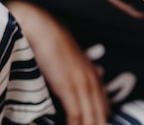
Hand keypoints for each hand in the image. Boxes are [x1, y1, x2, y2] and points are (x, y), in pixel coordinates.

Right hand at [6, 1, 108, 124]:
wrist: (40, 28)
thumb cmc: (49, 46)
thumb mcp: (67, 63)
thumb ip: (72, 77)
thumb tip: (70, 91)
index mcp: (92, 75)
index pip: (104, 106)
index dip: (102, 121)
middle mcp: (91, 79)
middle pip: (100, 114)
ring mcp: (81, 82)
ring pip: (90, 116)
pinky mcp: (68, 85)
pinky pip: (76, 113)